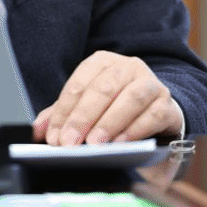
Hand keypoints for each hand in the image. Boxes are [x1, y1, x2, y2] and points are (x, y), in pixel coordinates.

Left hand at [32, 51, 182, 145]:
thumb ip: (63, 115)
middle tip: (69, 142)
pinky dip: (135, 129)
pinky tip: (121, 143)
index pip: (79, 84)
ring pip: (130, 98)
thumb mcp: (87, 108)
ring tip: (94, 144)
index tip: (54, 136)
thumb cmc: (116, 108)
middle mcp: (128, 67)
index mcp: (103, 62)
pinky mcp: (168, 104)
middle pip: (103, 88)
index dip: (63, 111)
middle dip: (83, 117)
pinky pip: (153, 114)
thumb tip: (38, 130)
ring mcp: (151, 84)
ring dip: (109, 122)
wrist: (157, 113)